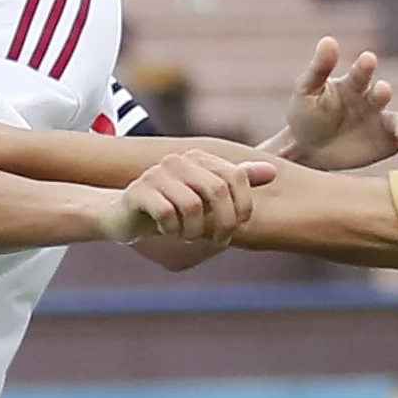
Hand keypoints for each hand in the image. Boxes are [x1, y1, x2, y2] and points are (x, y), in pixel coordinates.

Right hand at [99, 148, 269, 247]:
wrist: (124, 216)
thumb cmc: (172, 207)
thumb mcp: (207, 196)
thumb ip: (236, 181)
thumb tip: (272, 171)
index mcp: (199, 158)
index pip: (235, 177)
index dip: (243, 205)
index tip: (237, 226)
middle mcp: (178, 161)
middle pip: (217, 191)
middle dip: (223, 222)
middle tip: (219, 239)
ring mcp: (157, 174)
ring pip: (192, 206)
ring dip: (194, 230)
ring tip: (188, 236)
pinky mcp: (138, 191)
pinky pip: (166, 213)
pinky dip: (172, 229)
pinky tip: (168, 230)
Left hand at [283, 35, 397, 167]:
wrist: (307, 148)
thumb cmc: (306, 114)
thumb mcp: (307, 91)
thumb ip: (319, 68)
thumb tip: (328, 40)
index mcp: (353, 84)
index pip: (361, 73)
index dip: (365, 67)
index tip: (368, 59)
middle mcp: (371, 100)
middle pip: (381, 94)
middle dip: (382, 92)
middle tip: (382, 90)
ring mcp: (382, 121)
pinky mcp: (389, 141)